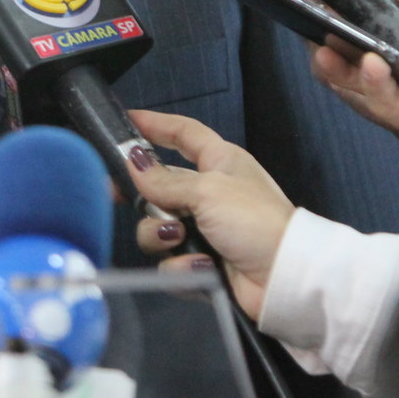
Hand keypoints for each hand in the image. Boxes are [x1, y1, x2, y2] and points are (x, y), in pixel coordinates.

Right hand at [124, 110, 294, 322]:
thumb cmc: (254, 221)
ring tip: (179, 239)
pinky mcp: (201, 263)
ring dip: (161, 234)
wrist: (285, 278)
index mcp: (219, 162)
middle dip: (141, 194)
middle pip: (158, 185)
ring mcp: (204, 230)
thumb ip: (164, 180)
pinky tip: (200, 266)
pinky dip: (182, 266)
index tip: (125, 119)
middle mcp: (209, 193)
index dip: (156, 124)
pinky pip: (171, 262)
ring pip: (157, 226)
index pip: (183, 134)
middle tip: (113, 195)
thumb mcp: (208, 191)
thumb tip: (132, 161)